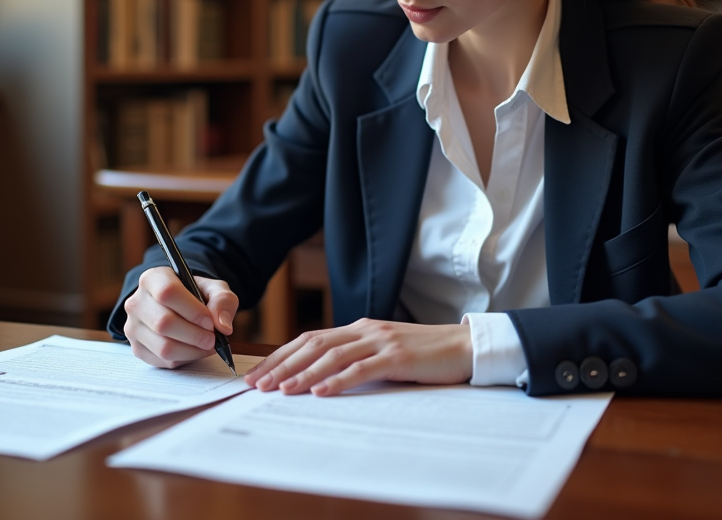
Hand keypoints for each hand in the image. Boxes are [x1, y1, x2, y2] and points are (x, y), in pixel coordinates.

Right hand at [124, 267, 238, 368]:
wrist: (178, 307)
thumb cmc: (195, 295)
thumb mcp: (214, 289)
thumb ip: (223, 301)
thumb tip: (223, 326)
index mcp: (153, 279)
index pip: (167, 292)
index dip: (192, 310)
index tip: (210, 321)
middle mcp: (137, 302)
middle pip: (163, 323)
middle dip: (195, 335)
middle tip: (213, 338)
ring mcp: (133, 327)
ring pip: (163, 346)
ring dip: (192, 350)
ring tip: (206, 345)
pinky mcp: (137, 348)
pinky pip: (163, 361)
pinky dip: (184, 359)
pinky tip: (194, 350)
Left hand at [244, 319, 472, 396]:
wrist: (463, 346)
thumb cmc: (424, 354)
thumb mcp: (384, 352)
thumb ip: (358, 358)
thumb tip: (322, 378)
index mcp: (359, 328)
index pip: (310, 339)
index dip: (282, 356)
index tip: (259, 374)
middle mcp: (365, 330)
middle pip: (313, 345)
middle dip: (283, 365)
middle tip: (258, 384)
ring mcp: (381, 341)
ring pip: (333, 355)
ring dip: (304, 374)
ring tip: (281, 390)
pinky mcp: (398, 356)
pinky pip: (362, 368)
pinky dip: (338, 380)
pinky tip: (320, 392)